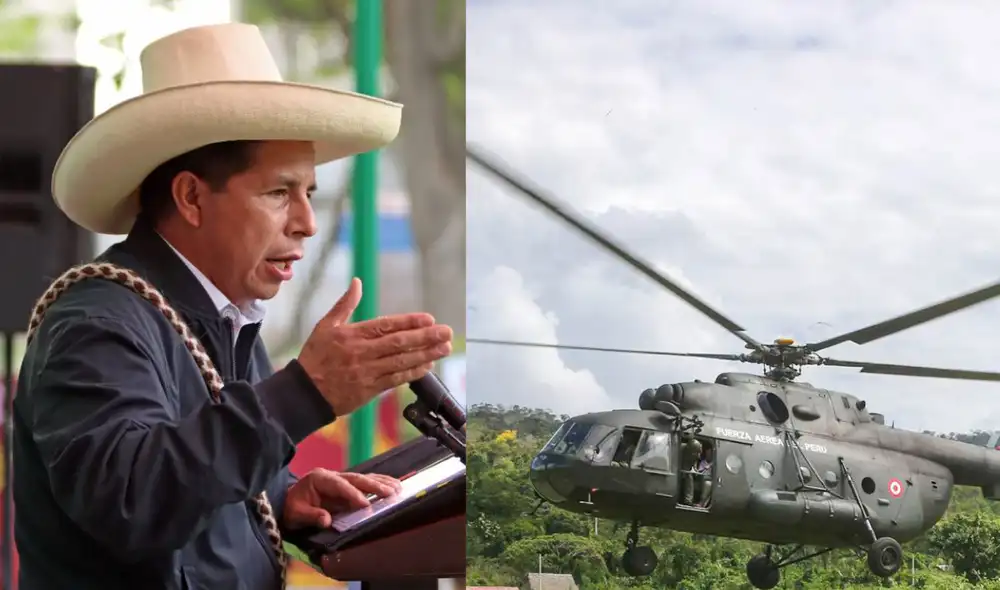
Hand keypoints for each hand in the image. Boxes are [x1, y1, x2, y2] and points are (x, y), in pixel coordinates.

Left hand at [282, 469, 402, 529]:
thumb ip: (311, 516)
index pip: (339, 485)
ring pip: (363, 478)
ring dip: (381, 483)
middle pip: (356, 478)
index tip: (365, 504)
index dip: (352, 493)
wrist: (287, 502)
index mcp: (319, 478)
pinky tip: (392, 486)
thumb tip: (327, 520)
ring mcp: (340, 479)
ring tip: (397, 488)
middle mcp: (332, 475)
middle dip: (374, 485)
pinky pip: (364, 484)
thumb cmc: (291, 508)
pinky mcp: (346, 486)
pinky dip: (379, 484)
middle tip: (390, 493)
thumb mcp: (295, 514)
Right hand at [298, 278, 452, 414]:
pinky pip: (396, 379)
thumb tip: (357, 282)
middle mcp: (361, 352)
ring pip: (401, 361)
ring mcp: (367, 371)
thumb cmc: (315, 357)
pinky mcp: (370, 389)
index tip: (429, 318)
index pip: (386, 325)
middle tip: (447, 332)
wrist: (304, 392)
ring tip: (445, 347)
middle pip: (399, 343)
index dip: (409, 322)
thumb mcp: (325, 326)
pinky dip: (413, 372)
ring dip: (426, 354)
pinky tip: (428, 365)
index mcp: (352, 335)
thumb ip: (345, 304)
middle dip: (426, 337)